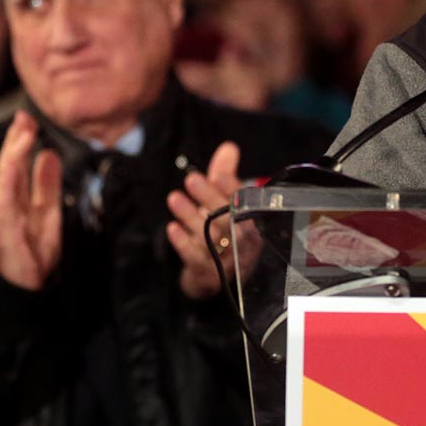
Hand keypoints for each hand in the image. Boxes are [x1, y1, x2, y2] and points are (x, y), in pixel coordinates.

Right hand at [0, 110, 62, 290]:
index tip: (28, 118)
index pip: (17, 162)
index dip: (21, 140)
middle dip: (15, 141)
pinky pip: (4, 205)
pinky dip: (8, 185)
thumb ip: (46, 185)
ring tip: (22, 135)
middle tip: (24, 117)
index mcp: (17, 197)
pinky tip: (12, 168)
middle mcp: (7, 203)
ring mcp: (3, 216)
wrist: (29, 288)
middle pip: (8, 165)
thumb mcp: (50, 212)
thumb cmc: (36, 253)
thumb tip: (49, 153)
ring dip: (12, 156)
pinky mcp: (4, 232)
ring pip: (5, 180)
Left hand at [165, 141, 245, 299]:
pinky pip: (196, 259)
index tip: (217, 174)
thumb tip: (228, 147)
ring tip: (174, 198)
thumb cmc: (220, 233)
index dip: (231, 188)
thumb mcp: (222, 203)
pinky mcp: (208, 275)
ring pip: (211, 238)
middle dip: (210, 198)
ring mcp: (227, 262)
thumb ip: (224, 176)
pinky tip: (172, 229)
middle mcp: (244, 244)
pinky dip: (184, 243)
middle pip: (229, 220)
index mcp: (253, 224)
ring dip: (191, 217)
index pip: (245, 204)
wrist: (211, 277)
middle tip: (192, 179)